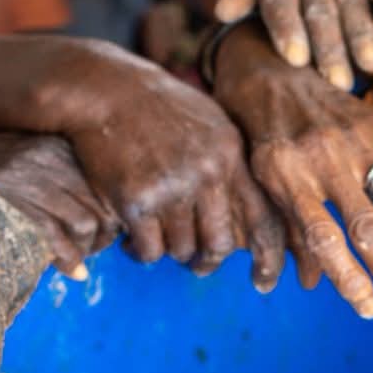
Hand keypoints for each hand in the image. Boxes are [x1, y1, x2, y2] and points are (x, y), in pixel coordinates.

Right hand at [0, 135, 119, 279]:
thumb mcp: (30, 165)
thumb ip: (66, 182)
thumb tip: (110, 220)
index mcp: (57, 145)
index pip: (106, 184)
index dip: (112, 215)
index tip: (106, 231)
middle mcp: (48, 156)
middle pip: (102, 204)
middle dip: (104, 236)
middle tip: (93, 250)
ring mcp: (28, 178)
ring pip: (85, 222)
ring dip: (87, 249)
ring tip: (78, 258)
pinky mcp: (9, 202)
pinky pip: (55, 237)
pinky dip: (69, 260)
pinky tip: (71, 270)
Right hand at [51, 39, 282, 283]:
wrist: (103, 89)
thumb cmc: (156, 107)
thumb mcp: (208, 122)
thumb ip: (229, 162)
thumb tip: (248, 208)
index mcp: (230, 154)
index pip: (263, 218)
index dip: (269, 257)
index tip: (265, 283)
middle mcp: (207, 174)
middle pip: (218, 244)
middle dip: (206, 261)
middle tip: (195, 264)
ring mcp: (172, 189)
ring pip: (180, 250)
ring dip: (167, 250)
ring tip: (153, 234)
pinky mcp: (136, 202)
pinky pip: (149, 251)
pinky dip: (140, 252)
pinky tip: (130, 240)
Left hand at [213, 24, 372, 325]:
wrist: (268, 71)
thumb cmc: (263, 139)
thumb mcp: (261, 184)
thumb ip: (287, 232)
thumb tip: (312, 286)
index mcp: (288, 178)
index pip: (323, 238)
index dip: (348, 278)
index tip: (370, 311)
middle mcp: (326, 159)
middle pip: (369, 229)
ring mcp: (359, 138)